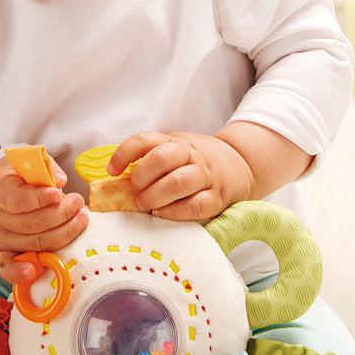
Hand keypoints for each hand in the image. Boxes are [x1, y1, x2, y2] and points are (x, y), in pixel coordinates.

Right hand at [0, 154, 88, 283]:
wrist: (8, 186)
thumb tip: (59, 181)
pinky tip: (35, 270)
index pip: (16, 199)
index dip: (38, 199)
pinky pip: (8, 267)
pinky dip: (20, 272)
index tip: (58, 193)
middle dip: (60, 215)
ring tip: (81, 218)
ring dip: (62, 233)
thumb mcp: (33, 161)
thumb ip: (47, 168)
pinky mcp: (5, 252)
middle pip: (29, 224)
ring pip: (33, 243)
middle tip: (78, 202)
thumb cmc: (25, 173)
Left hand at [106, 131, 253, 221]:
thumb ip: (151, 159)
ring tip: (145, 206)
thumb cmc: (198, 161)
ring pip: (178, 182)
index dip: (124, 153)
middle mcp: (191, 155)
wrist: (241, 165)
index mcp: (176, 142)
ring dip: (155, 196)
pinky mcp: (217, 197)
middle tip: (135, 192)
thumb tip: (115, 180)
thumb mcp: (176, 149)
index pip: (145, 139)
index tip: (112, 171)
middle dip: (141, 178)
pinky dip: (173, 213)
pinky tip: (161, 215)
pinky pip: (194, 206)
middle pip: (161, 158)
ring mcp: (205, 175)